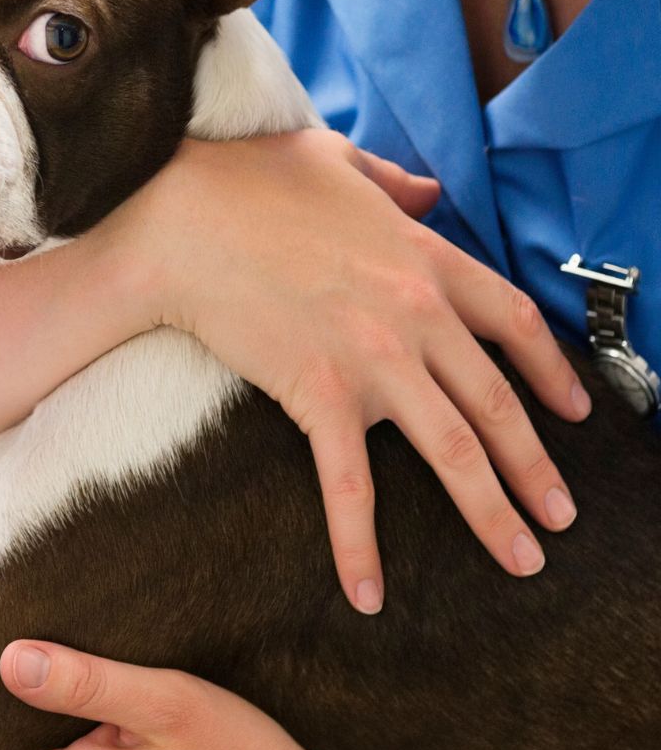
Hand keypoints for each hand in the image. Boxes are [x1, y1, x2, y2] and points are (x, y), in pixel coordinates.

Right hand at [105, 129, 588, 611]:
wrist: (176, 222)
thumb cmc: (241, 181)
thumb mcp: (331, 158)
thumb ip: (391, 179)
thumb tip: (425, 190)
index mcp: (425, 257)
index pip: (512, 321)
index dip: (551, 372)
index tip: (573, 413)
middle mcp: (416, 313)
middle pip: (499, 402)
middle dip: (537, 468)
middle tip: (560, 518)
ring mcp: (374, 358)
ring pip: (455, 449)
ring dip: (494, 512)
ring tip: (521, 557)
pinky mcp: (318, 393)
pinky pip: (350, 484)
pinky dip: (361, 544)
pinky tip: (369, 592)